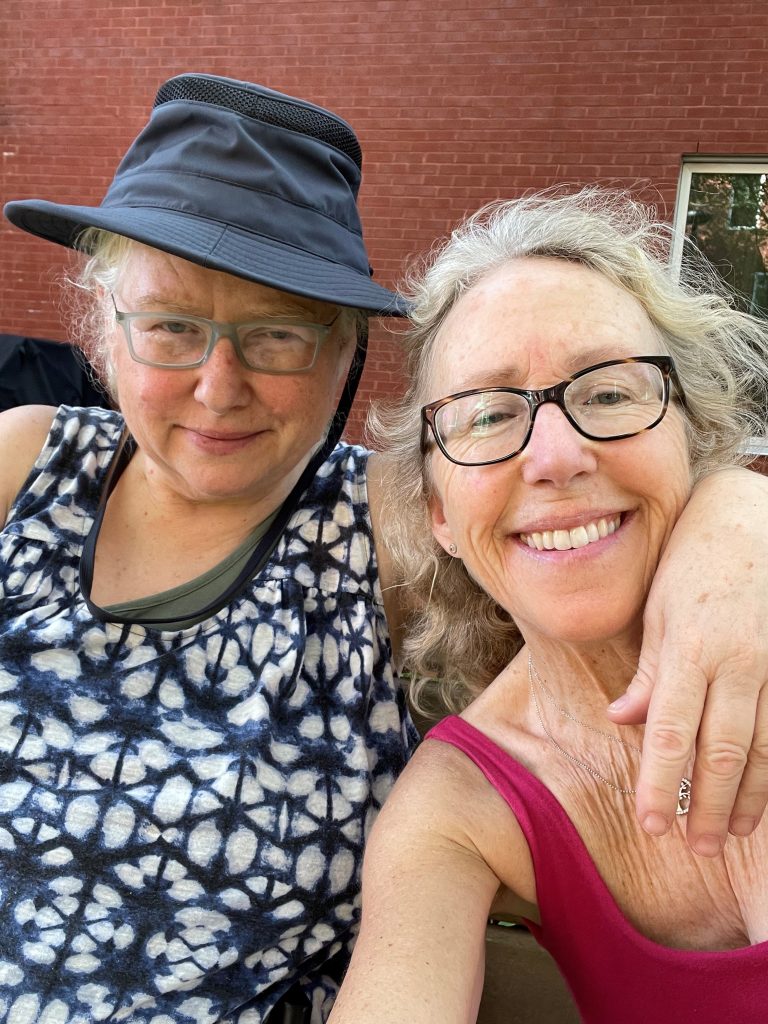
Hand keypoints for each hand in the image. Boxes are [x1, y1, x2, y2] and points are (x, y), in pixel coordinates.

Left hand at [607, 466, 767, 854]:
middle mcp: (735, 663)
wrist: (749, 521)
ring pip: (765, 745)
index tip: (651, 822)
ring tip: (737, 832)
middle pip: (721, 750)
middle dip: (709, 805)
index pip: (669, 732)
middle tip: (699, 849)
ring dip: (752, 796)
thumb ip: (647, 671)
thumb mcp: (656, 610)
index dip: (660, 783)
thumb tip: (624, 720)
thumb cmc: (690, 564)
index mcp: (688, 650)